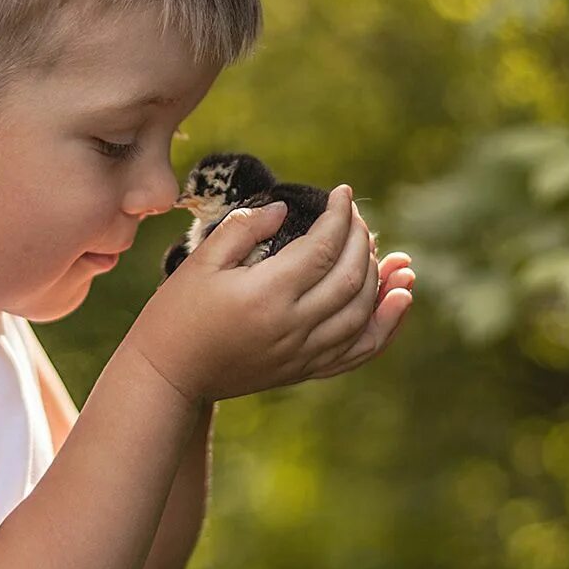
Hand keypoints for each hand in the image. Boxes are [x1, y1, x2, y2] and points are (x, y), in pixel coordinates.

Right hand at [122, 185, 413, 403]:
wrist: (169, 375)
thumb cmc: (176, 314)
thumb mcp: (200, 262)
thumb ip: (243, 229)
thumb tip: (284, 210)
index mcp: (266, 294)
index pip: (322, 248)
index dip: (340, 216)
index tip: (343, 192)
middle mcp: (292, 326)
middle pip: (349, 278)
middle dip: (362, 240)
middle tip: (355, 216)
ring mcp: (302, 353)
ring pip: (362, 314)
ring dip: (383, 281)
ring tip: (393, 254)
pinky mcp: (304, 370)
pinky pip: (359, 351)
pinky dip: (386, 326)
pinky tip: (400, 300)